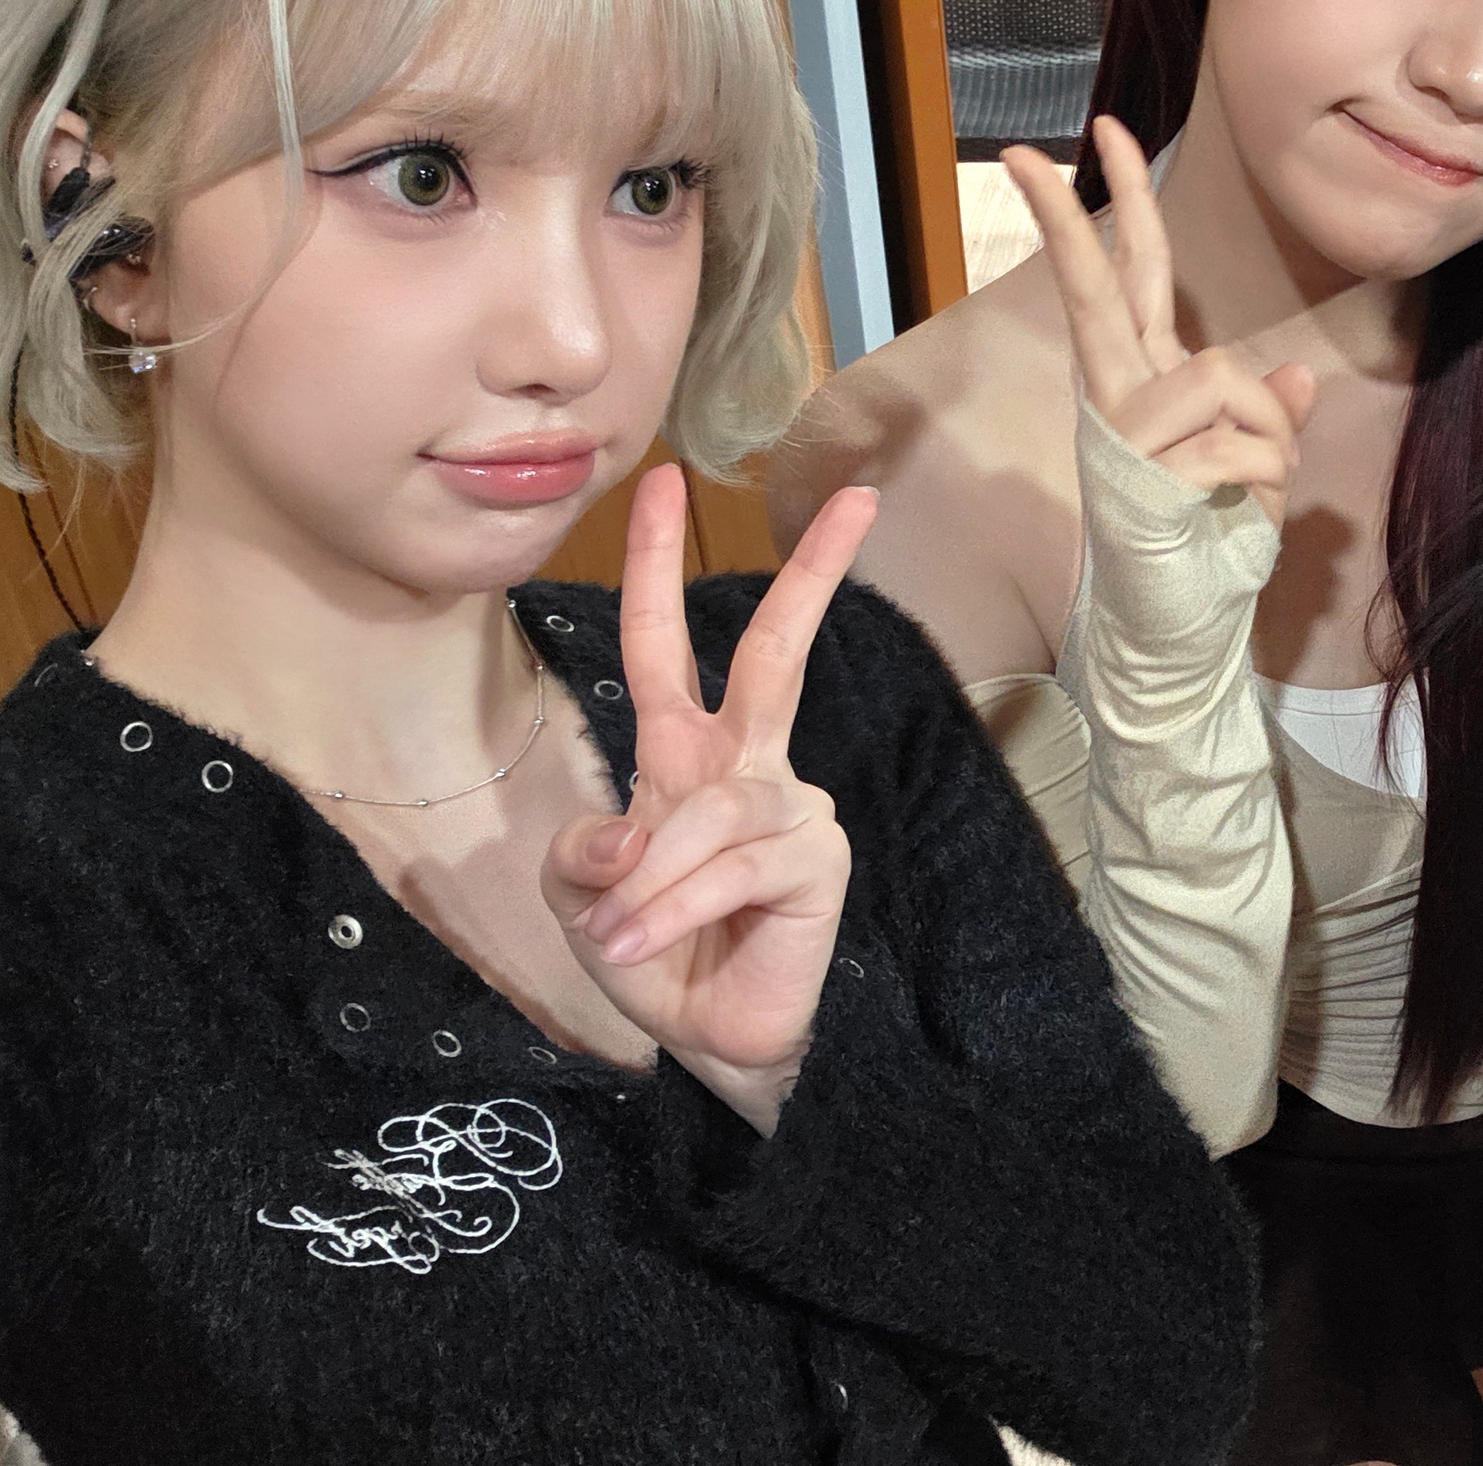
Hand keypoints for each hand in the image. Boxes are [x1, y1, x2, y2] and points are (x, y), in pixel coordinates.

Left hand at [541, 465, 879, 1134]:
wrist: (711, 1042)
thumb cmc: (656, 957)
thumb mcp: (585, 901)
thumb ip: (582, 854)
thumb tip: (620, 830)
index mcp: (685, 757)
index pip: (666, 647)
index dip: (656, 567)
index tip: (664, 484)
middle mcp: (746, 767)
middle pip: (776, 655)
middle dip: (813, 576)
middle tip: (855, 498)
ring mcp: (791, 808)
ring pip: (707, 810)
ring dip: (648, 880)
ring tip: (617, 938)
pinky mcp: (817, 859)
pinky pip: (736, 861)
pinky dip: (679, 902)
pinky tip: (649, 943)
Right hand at [1006, 117, 1316, 523]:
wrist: (1181, 636)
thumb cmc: (1210, 555)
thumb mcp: (1258, 476)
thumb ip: (1269, 418)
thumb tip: (1289, 373)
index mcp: (1146, 383)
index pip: (1133, 277)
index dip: (1120, 203)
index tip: (1094, 133)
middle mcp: (1121, 397)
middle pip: (1105, 286)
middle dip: (1080, 214)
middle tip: (1029, 153)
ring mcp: (1122, 436)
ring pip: (1218, 374)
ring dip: (1265, 429)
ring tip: (1254, 484)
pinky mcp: (1136, 479)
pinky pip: (1236, 442)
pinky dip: (1264, 474)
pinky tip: (1241, 511)